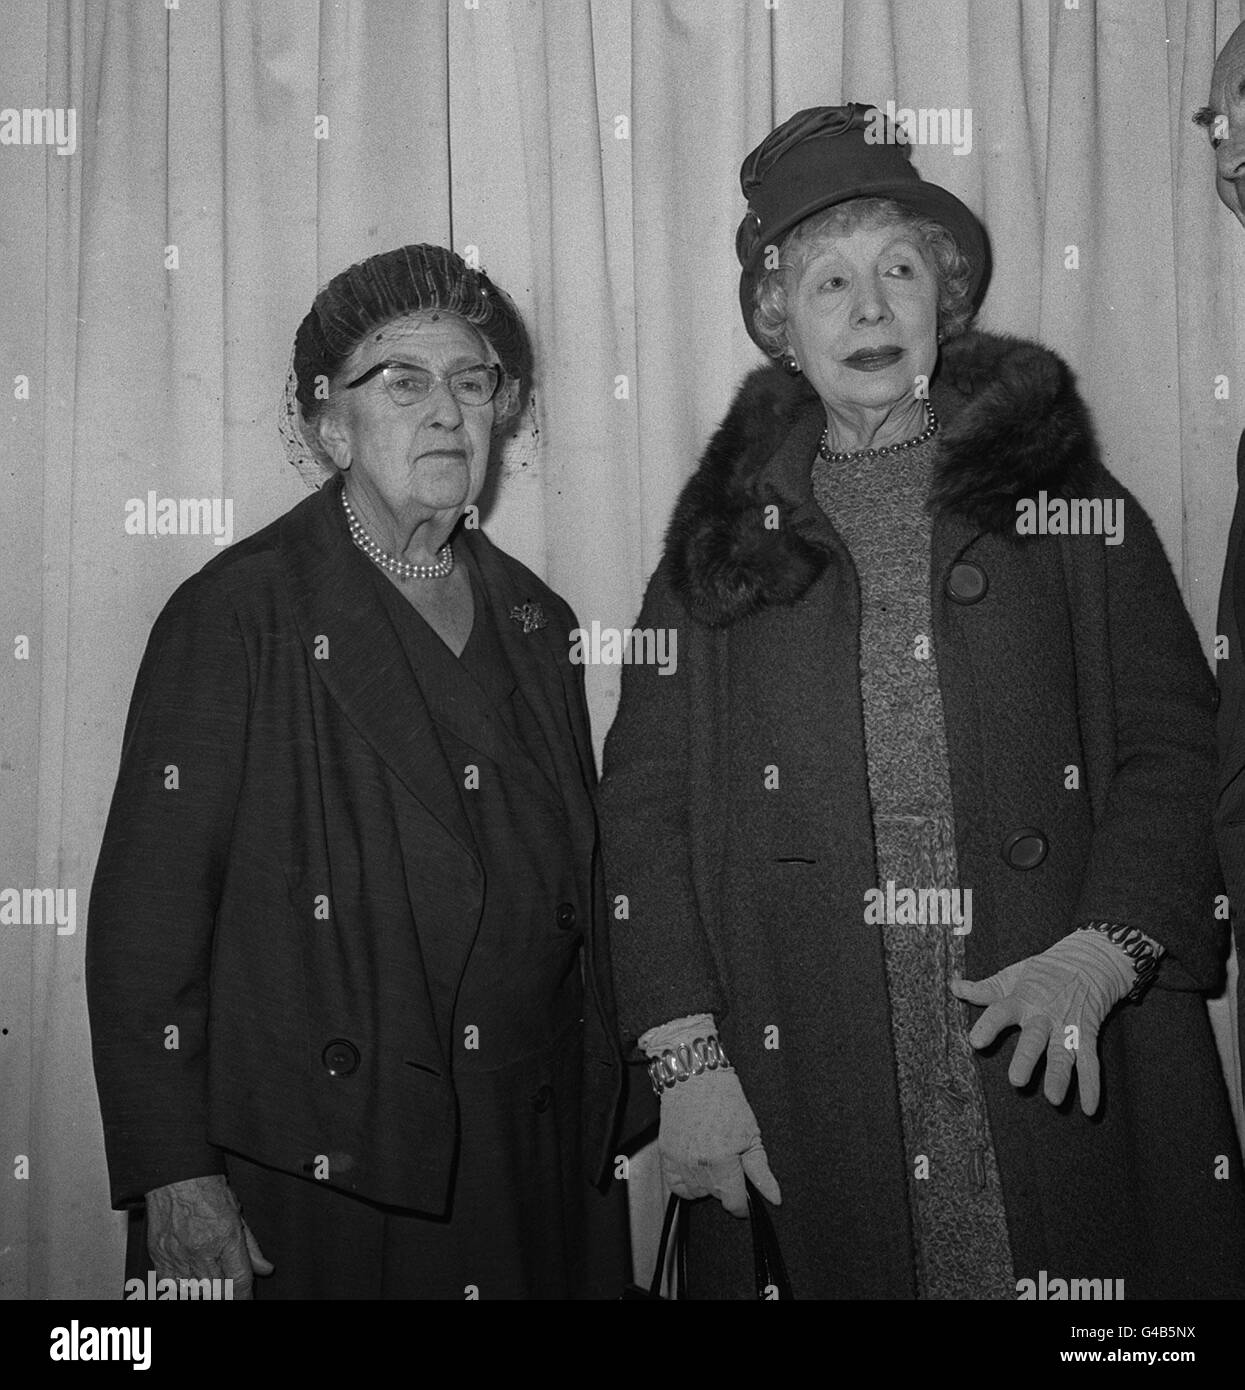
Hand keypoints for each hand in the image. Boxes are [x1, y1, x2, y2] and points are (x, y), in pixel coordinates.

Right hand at [145, 1175, 272, 1299]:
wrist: (175, 1177)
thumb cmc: (206, 1188)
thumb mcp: (237, 1213)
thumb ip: (251, 1246)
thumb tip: (265, 1268)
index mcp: (225, 1236)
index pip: (239, 1280)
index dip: (245, 1296)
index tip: (246, 1299)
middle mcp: (201, 1250)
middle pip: (219, 1290)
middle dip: (226, 1290)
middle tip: (228, 1282)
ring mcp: (178, 1256)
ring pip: (197, 1291)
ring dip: (206, 1287)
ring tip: (209, 1271)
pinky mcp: (159, 1259)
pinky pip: (173, 1287)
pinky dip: (184, 1286)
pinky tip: (191, 1274)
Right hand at [642, 1015, 780, 1216]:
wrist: (695, 1078)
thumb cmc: (726, 1100)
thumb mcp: (751, 1134)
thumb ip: (761, 1170)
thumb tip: (774, 1197)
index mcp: (723, 1162)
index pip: (734, 1202)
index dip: (743, 1204)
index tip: (746, 1196)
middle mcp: (698, 1166)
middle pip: (716, 1196)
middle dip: (727, 1186)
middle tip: (731, 1163)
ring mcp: (679, 1162)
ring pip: (697, 1193)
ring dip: (707, 1185)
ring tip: (713, 1162)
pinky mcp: (666, 1155)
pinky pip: (675, 1186)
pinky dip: (686, 1183)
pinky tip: (696, 1169)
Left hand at [950, 929, 1135, 1114]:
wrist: (1089, 962)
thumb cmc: (1044, 971)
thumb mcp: (1013, 975)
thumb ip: (985, 989)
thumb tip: (954, 986)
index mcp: (1022, 999)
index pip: (1001, 1011)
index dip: (989, 1026)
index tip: (975, 1041)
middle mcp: (1044, 1015)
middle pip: (1035, 1038)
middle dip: (1027, 1058)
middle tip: (1016, 1080)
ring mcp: (1067, 1027)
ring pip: (1063, 1054)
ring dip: (1060, 1076)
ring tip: (1054, 1099)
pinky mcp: (1087, 1036)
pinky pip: (1091, 1063)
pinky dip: (1092, 1086)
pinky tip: (1089, 1108)